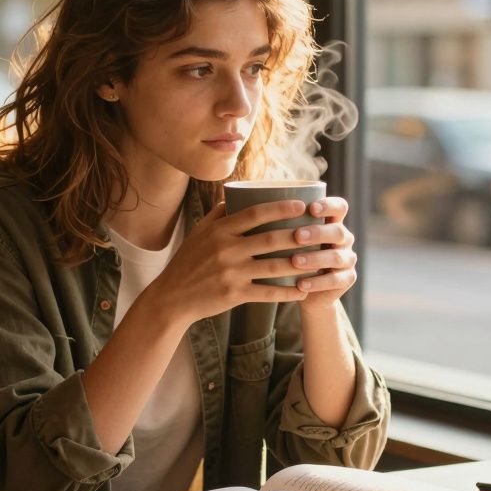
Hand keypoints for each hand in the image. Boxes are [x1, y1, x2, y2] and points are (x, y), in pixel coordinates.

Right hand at [144, 199, 312, 328]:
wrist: (172, 296)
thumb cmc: (189, 261)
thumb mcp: (200, 232)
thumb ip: (220, 214)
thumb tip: (238, 194)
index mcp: (219, 230)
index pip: (254, 213)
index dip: (280, 208)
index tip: (301, 205)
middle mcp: (225, 249)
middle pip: (270, 239)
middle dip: (298, 234)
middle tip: (319, 231)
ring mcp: (230, 273)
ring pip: (273, 266)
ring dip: (299, 264)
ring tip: (319, 260)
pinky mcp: (233, 294)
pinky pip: (267, 292)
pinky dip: (287, 292)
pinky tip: (303, 290)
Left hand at [289, 196, 356, 311]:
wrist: (299, 288)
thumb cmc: (288, 254)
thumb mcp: (285, 238)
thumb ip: (279, 224)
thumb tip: (250, 207)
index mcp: (332, 222)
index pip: (339, 207)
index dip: (328, 205)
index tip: (310, 208)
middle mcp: (343, 238)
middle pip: (337, 231)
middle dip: (317, 233)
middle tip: (297, 236)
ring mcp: (347, 259)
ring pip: (336, 257)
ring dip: (315, 259)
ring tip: (295, 261)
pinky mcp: (347, 279)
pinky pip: (335, 281)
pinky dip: (316, 283)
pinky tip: (300, 284)